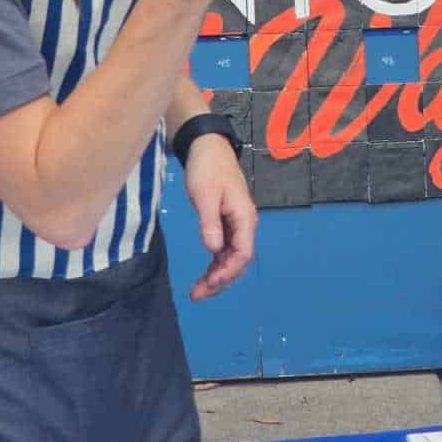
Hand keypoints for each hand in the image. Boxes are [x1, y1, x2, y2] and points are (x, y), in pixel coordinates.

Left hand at [182, 132, 257, 301]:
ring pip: (231, 257)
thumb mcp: (205, 195)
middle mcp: (244, 223)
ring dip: (217, 275)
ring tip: (197, 291)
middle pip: (239, 260)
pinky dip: (215, 264)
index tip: (208, 284)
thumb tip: (213, 250)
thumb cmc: (208, 169)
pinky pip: (225, 250)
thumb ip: (210, 223)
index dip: (227, 272)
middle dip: (220, 280)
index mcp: (244, 217)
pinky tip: (204, 274)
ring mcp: (236, 223)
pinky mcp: (226, 222)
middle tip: (197, 294)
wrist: (207, 147)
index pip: (243, 253)